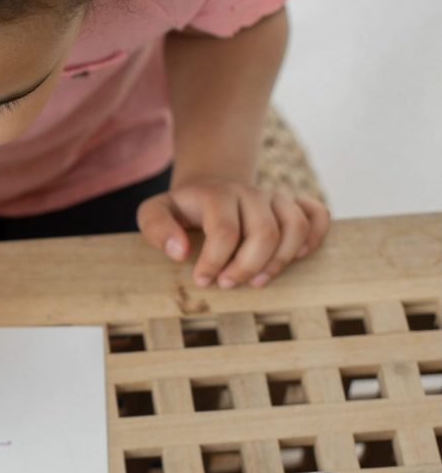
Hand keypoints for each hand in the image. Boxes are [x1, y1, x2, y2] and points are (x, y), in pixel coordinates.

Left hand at [137, 180, 329, 287]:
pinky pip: (318, 215)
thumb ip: (157, 228)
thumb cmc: (181, 209)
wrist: (210, 187)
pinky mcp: (294, 204)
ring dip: (280, 261)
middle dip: (247, 267)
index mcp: (217, 194)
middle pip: (265, 232)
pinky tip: (297, 258)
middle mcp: (251, 193)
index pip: (224, 230)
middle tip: (227, 285)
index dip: (214, 262)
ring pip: (295, 226)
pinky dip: (314, 237)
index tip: (202, 280)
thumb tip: (180, 252)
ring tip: (257, 282)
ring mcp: (276, 197)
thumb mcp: (155, 212)